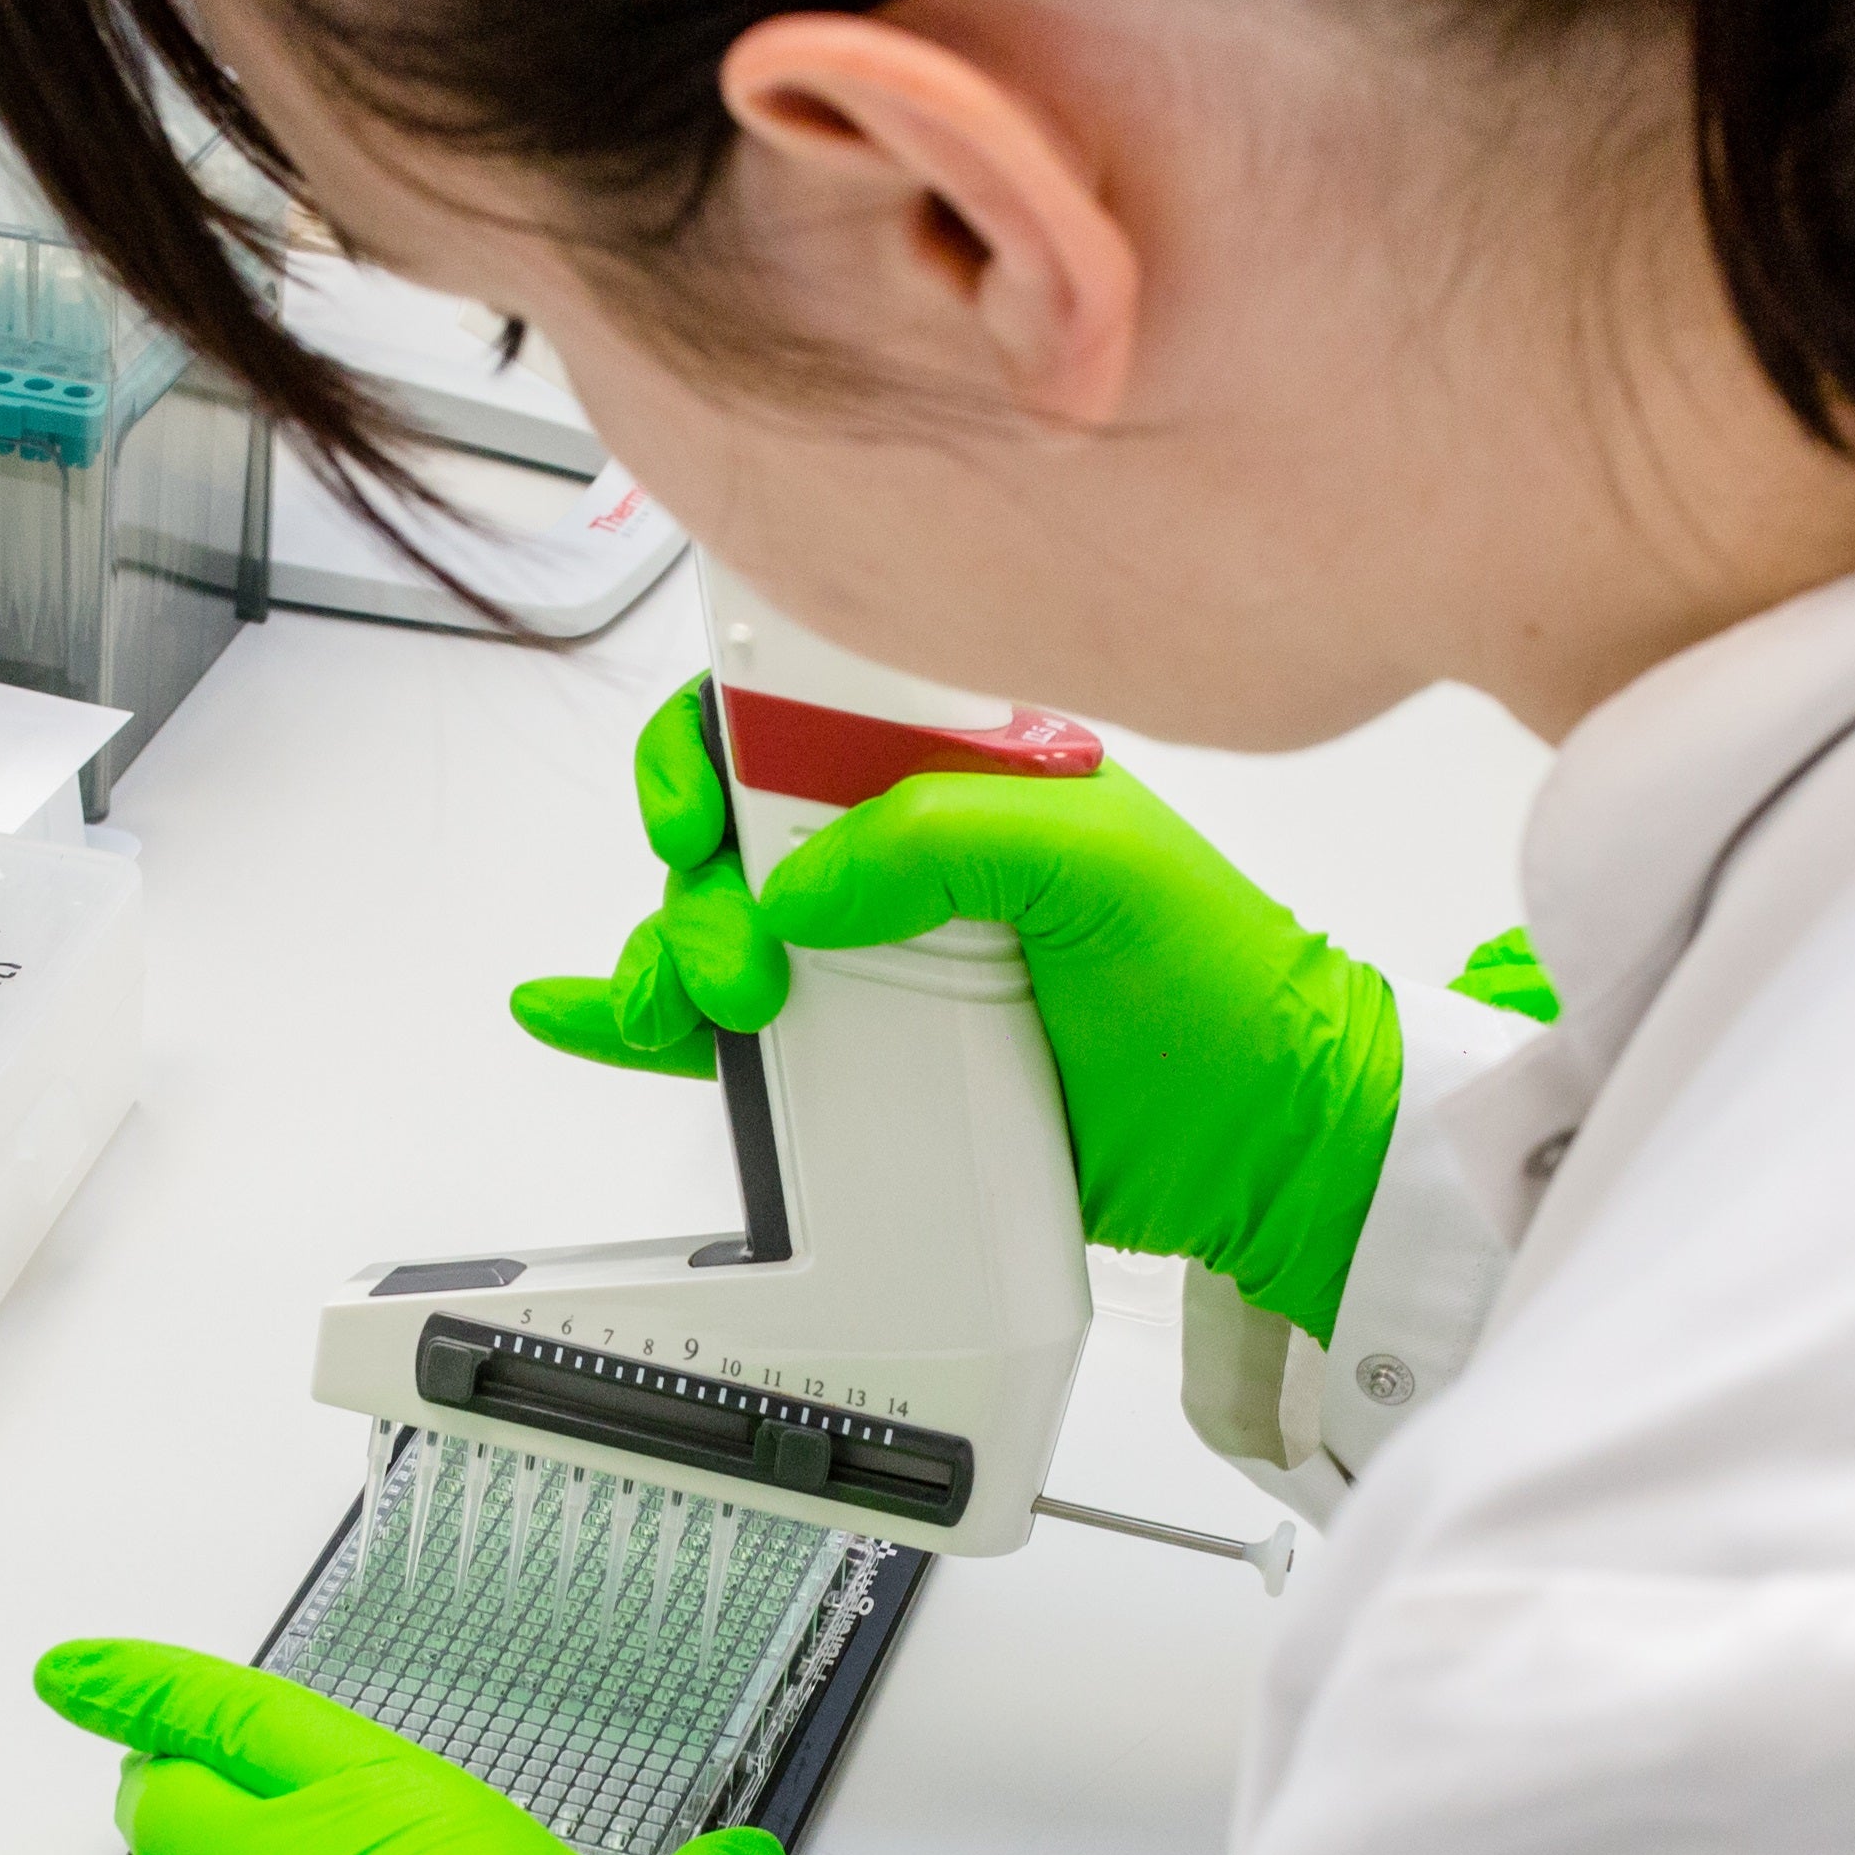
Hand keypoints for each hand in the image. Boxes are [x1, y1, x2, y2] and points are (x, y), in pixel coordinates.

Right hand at [509, 680, 1406, 1342]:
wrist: (1270, 1148)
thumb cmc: (1224, 990)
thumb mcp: (1101, 868)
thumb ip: (944, 836)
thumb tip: (799, 880)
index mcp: (958, 770)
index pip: (799, 706)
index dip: (721, 733)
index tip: (699, 799)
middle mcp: (904, 858)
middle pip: (732, 823)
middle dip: (698, 875)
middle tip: (744, 959)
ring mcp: (878, 963)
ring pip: (712, 927)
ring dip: (667, 955)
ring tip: (703, 1012)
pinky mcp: (864, 1067)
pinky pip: (724, 1035)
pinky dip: (635, 1020)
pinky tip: (584, 1017)